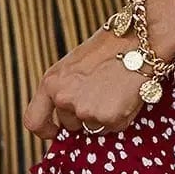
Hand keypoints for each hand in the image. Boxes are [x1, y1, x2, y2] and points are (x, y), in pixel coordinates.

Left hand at [22, 25, 147, 142]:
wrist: (140, 41)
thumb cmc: (111, 47)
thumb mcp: (75, 65)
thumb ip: (66, 89)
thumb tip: (70, 116)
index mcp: (51, 82)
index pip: (34, 120)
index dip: (46, 130)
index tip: (57, 132)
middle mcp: (64, 99)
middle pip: (70, 125)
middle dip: (85, 117)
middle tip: (103, 96)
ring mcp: (85, 110)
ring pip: (93, 128)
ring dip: (104, 117)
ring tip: (116, 93)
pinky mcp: (108, 118)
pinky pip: (113, 127)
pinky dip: (121, 117)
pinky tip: (127, 96)